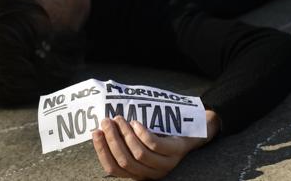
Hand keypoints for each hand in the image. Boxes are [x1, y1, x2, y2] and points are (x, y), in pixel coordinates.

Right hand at [93, 111, 219, 179]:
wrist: (195, 130)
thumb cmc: (163, 134)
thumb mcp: (142, 140)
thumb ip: (125, 139)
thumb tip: (102, 129)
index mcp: (140, 172)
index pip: (114, 169)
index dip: (102, 151)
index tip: (96, 132)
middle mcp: (151, 173)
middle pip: (125, 161)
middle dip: (112, 140)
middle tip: (106, 121)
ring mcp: (166, 164)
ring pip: (138, 154)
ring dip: (125, 134)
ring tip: (120, 118)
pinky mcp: (176, 153)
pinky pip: (154, 145)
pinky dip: (142, 133)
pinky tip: (136, 122)